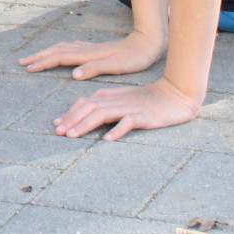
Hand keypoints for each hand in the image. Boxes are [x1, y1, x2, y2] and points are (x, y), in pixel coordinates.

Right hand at [20, 32, 163, 79]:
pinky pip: (70, 48)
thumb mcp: (116, 66)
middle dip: (38, 56)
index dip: (42, 63)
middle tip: (22, 62)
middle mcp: (85, 49)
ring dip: (46, 52)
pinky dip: (59, 50)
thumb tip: (74, 74)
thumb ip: (94, 68)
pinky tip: (60, 51)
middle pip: (56, 51)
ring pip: (61, 48)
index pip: (59, 58)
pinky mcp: (95, 48)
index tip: (28, 69)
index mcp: (87, 55)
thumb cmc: (133, 58)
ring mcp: (89, 47)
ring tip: (35, 57)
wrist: (146, 43)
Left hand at [53, 77, 202, 140]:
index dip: (69, 113)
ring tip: (73, 135)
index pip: (84, 103)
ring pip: (103, 114)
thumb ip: (105, 101)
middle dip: (71, 120)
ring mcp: (130, 108)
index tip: (56, 124)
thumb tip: (86, 106)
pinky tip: (107, 139)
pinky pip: (129, 122)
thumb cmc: (149, 98)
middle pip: (89, 108)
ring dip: (86, 124)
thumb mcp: (124, 97)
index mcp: (111, 96)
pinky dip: (117, 130)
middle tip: (58, 132)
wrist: (176, 94)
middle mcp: (117, 101)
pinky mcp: (144, 116)